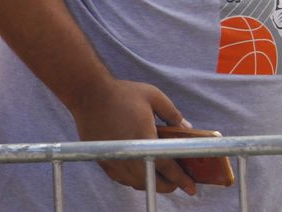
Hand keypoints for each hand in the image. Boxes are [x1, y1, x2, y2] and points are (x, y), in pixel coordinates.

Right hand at [68, 79, 195, 194]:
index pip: (168, 167)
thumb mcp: (154, 97)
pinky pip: (124, 179)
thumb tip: (187, 128)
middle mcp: (130, 154)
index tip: (191, 188)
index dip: (181, 179)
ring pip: (138, 183)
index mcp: (145, 139)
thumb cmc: (123, 94)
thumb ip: (173, 115)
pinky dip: (136, 179)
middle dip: (169, 184)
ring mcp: (116, 160)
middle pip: (153, 181)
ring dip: (152, 182)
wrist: (90, 95)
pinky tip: (143, 171)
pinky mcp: (105, 161)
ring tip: (162, 175)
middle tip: (179, 180)